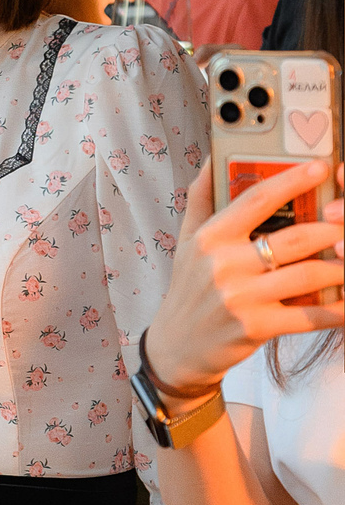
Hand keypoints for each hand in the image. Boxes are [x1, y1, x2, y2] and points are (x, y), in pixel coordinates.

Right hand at [144, 161, 343, 401]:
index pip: (257, 199)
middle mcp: (224, 266)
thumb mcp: (186, 241)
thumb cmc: (187, 290)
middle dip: (331, 229)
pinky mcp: (256, 327)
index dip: (292, 180)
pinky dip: (335, 309)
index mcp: (210, 238)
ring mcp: (241, 298)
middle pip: (294, 239)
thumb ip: (201, 197)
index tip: (320, 167)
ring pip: (308, 275)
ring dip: (339, 268)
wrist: (176, 347)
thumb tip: (210, 157)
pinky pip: (308, 314)